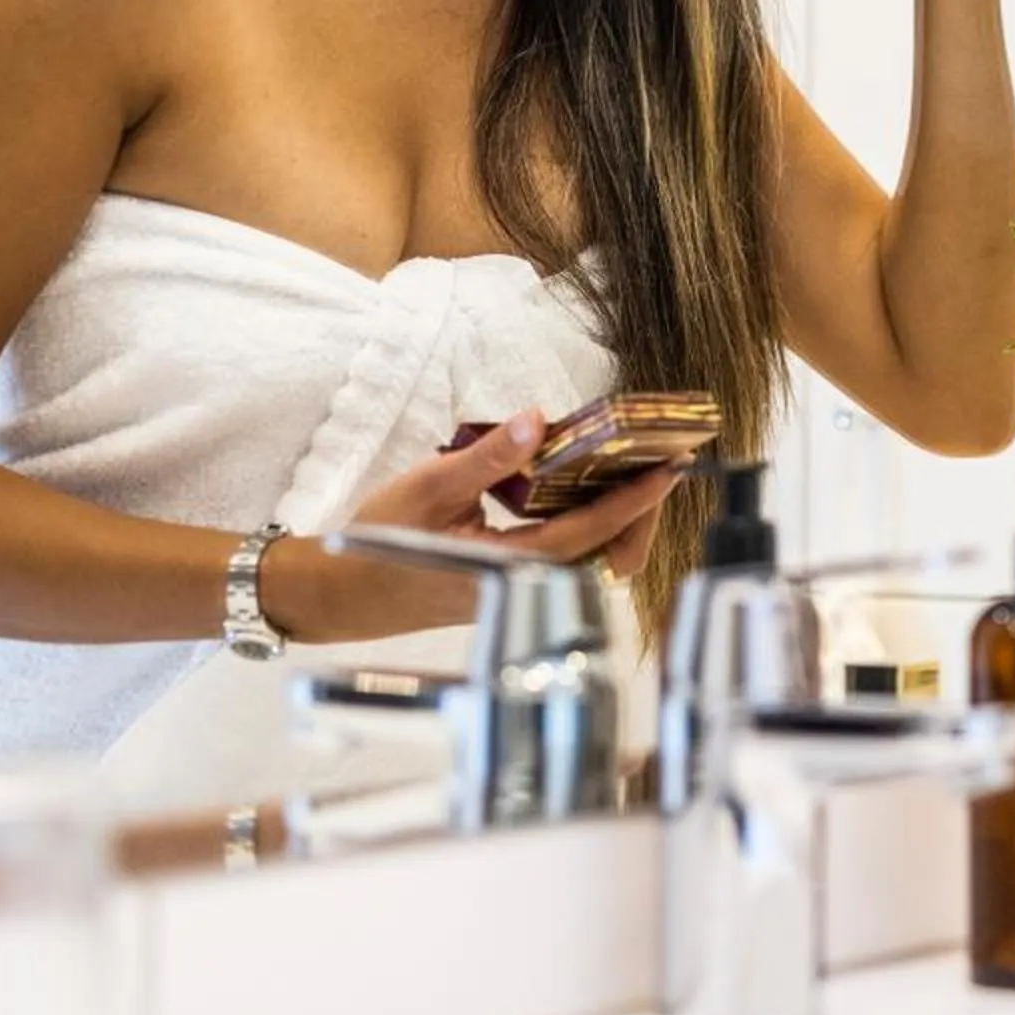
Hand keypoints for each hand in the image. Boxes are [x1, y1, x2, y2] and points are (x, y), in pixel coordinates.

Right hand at [265, 411, 682, 641]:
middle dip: (642, 519)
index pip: (590, 532)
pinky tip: (588, 497)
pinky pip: (571, 567)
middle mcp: (524, 587)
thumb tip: (539, 420)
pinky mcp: (514, 592)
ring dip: (620, 526)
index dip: (635, 500)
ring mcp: (521, 594)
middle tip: (660, 470)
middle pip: (609, 563)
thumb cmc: (381, 542)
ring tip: (634, 478)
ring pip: (594, 568)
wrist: (345, 595)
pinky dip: (593, 534)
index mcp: (508, 565)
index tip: (670, 469)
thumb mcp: (431, 485)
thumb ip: (491, 456)